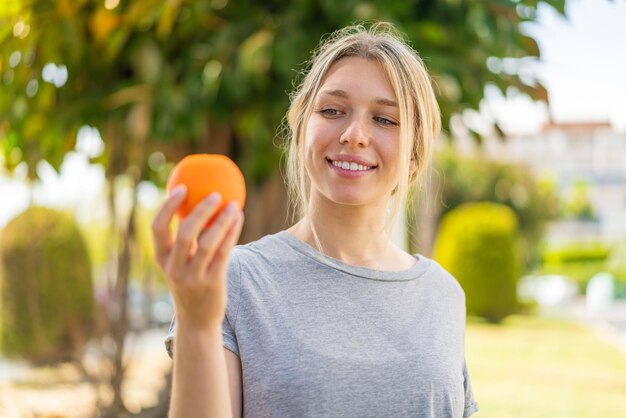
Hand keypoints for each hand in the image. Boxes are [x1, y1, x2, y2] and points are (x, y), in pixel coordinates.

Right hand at [151, 185, 243, 329]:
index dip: (167, 206)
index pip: (157, 228)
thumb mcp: (180, 264)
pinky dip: (231, 233)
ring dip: (222, 221)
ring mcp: (193, 278)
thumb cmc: (190, 285)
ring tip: (234, 205)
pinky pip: (224, 253)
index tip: (182, 187)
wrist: (196, 323)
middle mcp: (174, 268)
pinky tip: (239, 219)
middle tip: (216, 194)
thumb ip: (184, 241)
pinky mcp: (212, 283)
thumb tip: (198, 205)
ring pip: (208, 243)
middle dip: (200, 210)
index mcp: (162, 259)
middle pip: (185, 233)